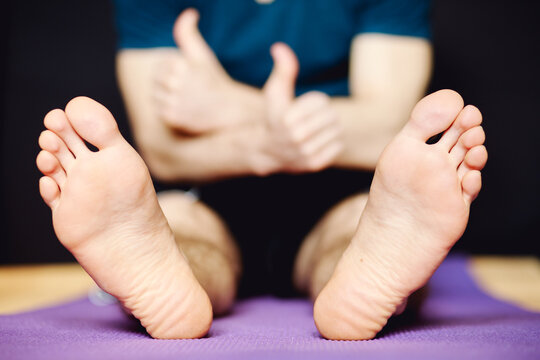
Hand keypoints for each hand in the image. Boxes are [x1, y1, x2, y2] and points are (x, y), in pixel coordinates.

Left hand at [152, 9, 255, 134]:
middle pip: (155, 81)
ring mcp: (173, 101)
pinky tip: (185, 110)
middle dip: (169, 85)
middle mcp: (175, 83)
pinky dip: (169, 111)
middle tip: (188, 90)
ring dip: (167, 98)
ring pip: (155, 96)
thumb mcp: (203, 55)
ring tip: (187, 100)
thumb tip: (189, 13)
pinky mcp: (172, 117)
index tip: (189, 78)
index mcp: (180, 64)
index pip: (160, 66)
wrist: (229, 111)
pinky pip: (160, 112)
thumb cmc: (215, 81)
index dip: (174, 72)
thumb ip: (188, 34)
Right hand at [262, 43, 342, 172]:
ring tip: (317, 129)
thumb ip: (282, 69)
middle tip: (315, 118)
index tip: (305, 107)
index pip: (321, 102)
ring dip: (330, 128)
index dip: (316, 102)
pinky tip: (319, 142)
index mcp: (287, 118)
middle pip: (331, 116)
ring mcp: (305, 153)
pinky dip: (332, 142)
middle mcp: (295, 138)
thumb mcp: (275, 92)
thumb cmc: (274, 116)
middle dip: (325, 114)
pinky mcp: (314, 165)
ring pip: (336, 131)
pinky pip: (337, 146)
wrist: (268, 151)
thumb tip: (280, 48)